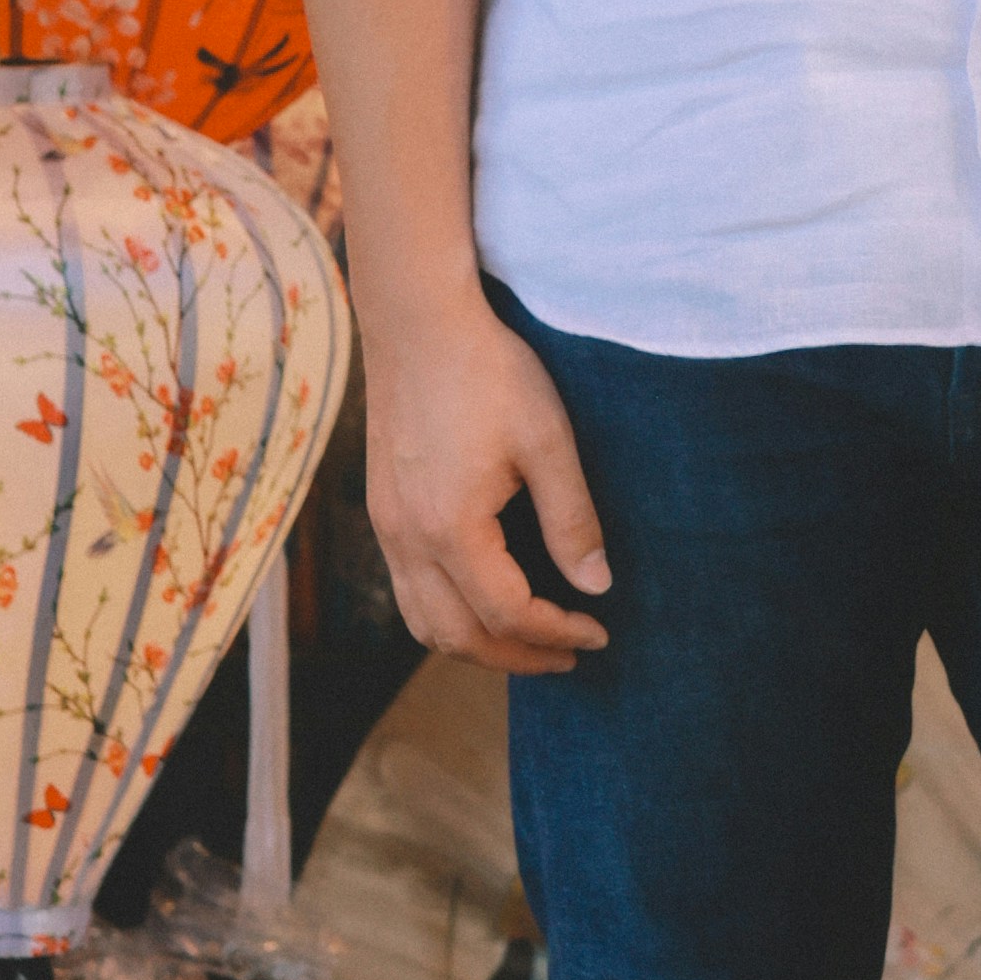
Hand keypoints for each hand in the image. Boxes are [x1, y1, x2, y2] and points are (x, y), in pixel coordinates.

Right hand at [362, 285, 610, 675]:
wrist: (418, 323)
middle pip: (457, 636)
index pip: (508, 613)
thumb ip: (572, 520)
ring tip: (530, 640)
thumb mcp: (548, 441)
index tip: (599, 630)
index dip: (557, 632)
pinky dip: (448, 614)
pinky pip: (408, 590)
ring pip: (423, 622)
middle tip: (570, 654)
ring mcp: (386, 527)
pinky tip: (486, 598)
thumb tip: (596, 586)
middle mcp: (407, 539)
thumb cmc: (488, 372)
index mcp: (451, 528)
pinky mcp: (382, 510)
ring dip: (476, 645)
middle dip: (518, 656)